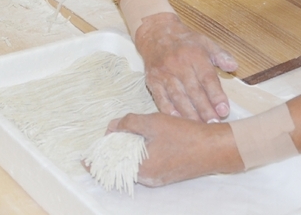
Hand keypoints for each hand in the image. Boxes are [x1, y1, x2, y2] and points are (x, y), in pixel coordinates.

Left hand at [107, 113, 240, 186]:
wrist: (216, 148)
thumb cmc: (185, 135)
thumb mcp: (153, 122)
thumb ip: (129, 123)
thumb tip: (112, 127)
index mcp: (141, 169)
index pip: (109, 170)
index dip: (95, 163)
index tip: (84, 159)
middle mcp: (148, 179)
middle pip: (120, 169)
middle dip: (110, 155)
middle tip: (104, 142)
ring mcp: (158, 179)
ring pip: (133, 167)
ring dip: (124, 154)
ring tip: (120, 139)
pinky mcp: (167, 174)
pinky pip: (144, 167)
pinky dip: (138, 156)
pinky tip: (139, 141)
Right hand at [135, 13, 236, 121]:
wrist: (156, 33)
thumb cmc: (184, 41)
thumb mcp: (205, 42)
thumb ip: (221, 55)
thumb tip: (234, 66)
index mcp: (194, 56)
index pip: (207, 78)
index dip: (216, 95)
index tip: (224, 110)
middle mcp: (179, 65)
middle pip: (194, 91)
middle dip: (205, 109)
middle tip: (214, 124)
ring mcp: (164, 74)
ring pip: (178, 97)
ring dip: (189, 114)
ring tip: (199, 127)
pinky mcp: (153, 81)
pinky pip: (160, 98)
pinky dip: (168, 110)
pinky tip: (176, 121)